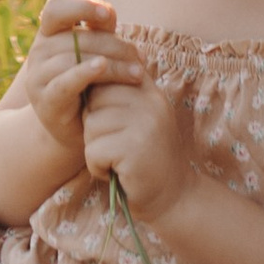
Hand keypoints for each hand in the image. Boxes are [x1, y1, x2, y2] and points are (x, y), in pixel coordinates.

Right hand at [17, 0, 141, 159]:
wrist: (73, 130)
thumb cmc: (90, 85)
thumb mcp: (95, 55)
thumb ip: (99, 34)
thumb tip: (109, 15)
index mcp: (49, 33)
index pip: (57, 8)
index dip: (82, 6)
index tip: (109, 16)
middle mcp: (39, 51)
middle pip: (77, 37)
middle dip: (114, 45)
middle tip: (140, 57)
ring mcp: (38, 77)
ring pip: (75, 58)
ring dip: (112, 64)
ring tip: (137, 73)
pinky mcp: (45, 101)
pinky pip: (65, 82)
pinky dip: (83, 72)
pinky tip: (101, 67)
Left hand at [80, 73, 199, 225]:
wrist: (173, 198)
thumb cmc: (147, 158)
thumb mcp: (140, 119)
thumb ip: (123, 94)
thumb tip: (92, 65)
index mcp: (151, 91)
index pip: (109, 73)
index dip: (97, 99)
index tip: (107, 122)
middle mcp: (151, 102)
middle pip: (94, 99)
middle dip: (94, 125)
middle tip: (114, 145)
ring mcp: (146, 124)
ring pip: (91, 125)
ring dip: (95, 148)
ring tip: (117, 160)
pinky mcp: (135, 148)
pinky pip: (93, 150)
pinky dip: (97, 167)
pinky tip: (116, 173)